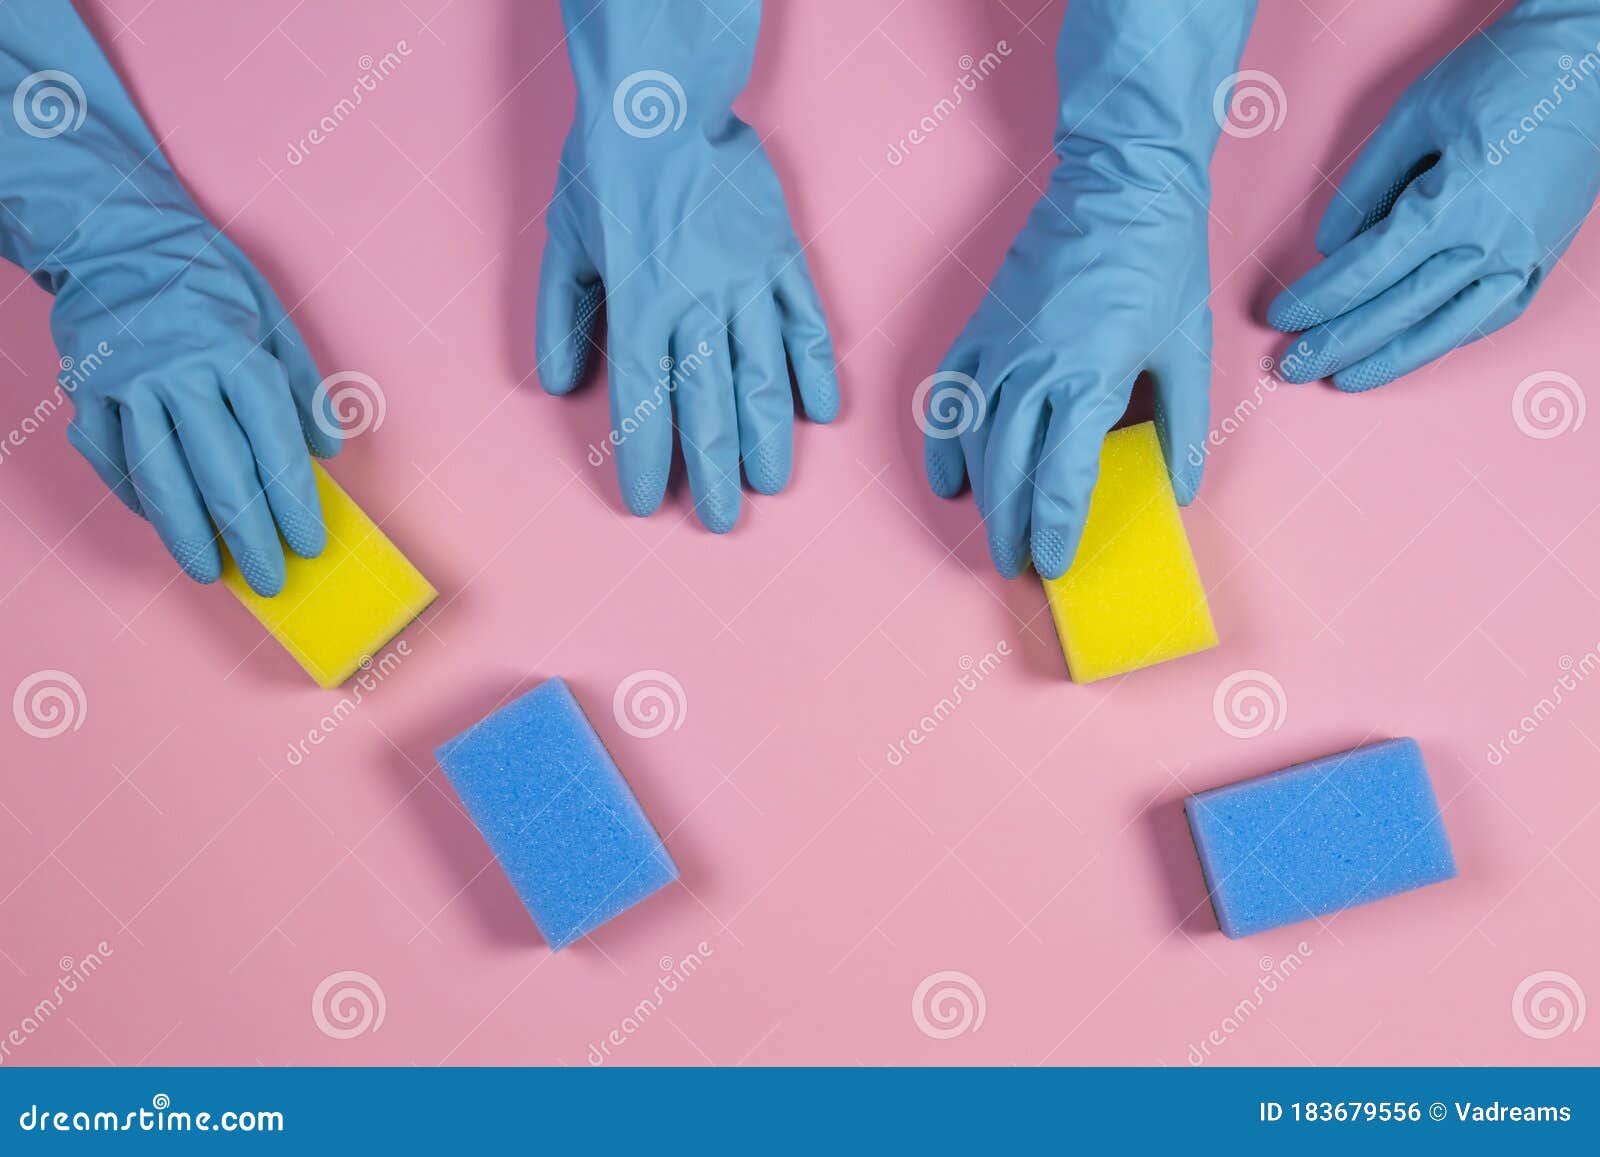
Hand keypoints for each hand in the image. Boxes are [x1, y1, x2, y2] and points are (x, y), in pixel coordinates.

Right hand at [55, 226, 338, 595]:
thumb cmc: (206, 279)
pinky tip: (163, 523)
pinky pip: (111, 459)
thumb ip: (301, 385)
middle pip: (221, 472)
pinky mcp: (86, 390)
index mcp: (235, 353)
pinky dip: (136, 497)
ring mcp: (127, 384)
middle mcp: (180, 372)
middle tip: (268, 576)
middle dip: (249, 534)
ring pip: (160, 476)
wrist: (117, 236)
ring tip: (210, 572)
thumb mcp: (272, 317)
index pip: (274, 444)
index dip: (293, 501)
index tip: (307, 542)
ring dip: (187, 533)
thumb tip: (327, 448)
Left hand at [536, 2, 838, 533]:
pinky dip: (815, 369)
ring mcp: (747, 279)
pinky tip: (820, 413)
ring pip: (762, 374)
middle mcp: (696, 301)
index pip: (643, 401)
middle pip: (708, 404)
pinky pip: (807, 322)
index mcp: (638, 303)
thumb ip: (562, 317)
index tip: (647, 501)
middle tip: (720, 519)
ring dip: (766, 435)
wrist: (665, 98)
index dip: (646, 457)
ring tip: (769, 482)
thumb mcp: (563, 241)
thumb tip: (559, 385)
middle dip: (712, 470)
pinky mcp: (783, 255)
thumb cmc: (606, 169)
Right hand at [921, 0, 1253, 579]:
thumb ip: (1182, 426)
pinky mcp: (978, 329)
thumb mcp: (1188, 349)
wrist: (1119, 184)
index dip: (1056, 529)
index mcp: (1089, 380)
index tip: (1056, 563)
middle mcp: (1033, 370)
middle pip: (1009, 471)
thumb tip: (1178, 490)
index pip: (1062, 478)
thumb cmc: (1159, 263)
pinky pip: (946, 398)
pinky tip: (949, 480)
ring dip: (980, 495)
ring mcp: (998, 349)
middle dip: (1010, 526)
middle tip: (1017, 565)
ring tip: (992, 533)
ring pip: (973, 441)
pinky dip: (942, 443)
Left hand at [1268, 0, 1599, 389]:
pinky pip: (1490, 316)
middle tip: (1293, 366)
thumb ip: (1368, 184)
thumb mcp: (1417, 114)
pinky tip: (1412, 350)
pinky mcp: (1542, 258)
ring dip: (1391, 360)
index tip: (1282, 317)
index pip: (1369, 269)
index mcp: (1457, 201)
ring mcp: (1523, 256)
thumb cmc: (1504, 75)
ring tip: (1346, 379)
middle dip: (1340, 342)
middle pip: (1399, 309)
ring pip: (1447, 327)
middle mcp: (1493, 241)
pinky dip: (1447, 338)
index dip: (1321, 298)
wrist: (1592, 61)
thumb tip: (1331, 246)